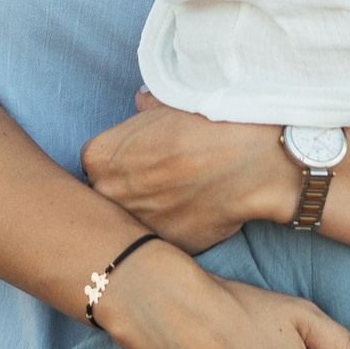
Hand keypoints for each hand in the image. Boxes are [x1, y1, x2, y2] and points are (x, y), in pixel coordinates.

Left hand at [82, 94, 296, 250]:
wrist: (253, 160)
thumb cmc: (210, 124)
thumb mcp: (170, 104)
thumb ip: (145, 108)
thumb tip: (142, 102)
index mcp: (99, 157)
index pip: (96, 164)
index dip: (122, 161)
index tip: (144, 158)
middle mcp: (108, 195)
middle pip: (110, 196)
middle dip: (130, 190)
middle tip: (164, 179)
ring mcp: (136, 226)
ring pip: (136, 221)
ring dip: (153, 213)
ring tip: (185, 195)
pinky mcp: (166, 247)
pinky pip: (165, 238)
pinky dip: (179, 229)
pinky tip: (200, 211)